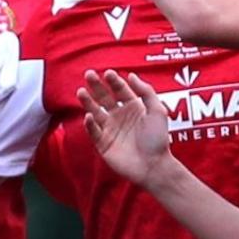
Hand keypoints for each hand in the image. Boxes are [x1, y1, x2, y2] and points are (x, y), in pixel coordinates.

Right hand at [80, 70, 177, 188]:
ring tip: (81, 91)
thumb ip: (146, 91)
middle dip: (96, 86)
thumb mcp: (157, 111)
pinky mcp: (103, 144)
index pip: (120, 90)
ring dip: (87, 102)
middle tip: (89, 74)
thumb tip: (131, 75)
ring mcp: (110, 130)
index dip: (113, 81)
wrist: (154, 165)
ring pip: (95, 112)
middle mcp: (120, 117)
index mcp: (133, 108)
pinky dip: (89, 124)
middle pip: (104, 98)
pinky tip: (88, 116)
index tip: (108, 73)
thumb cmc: (158, 139)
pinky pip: (93, 132)